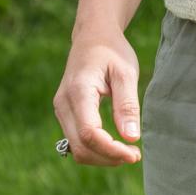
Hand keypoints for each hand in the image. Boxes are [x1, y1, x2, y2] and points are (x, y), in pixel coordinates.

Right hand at [53, 27, 142, 165]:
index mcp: (78, 91)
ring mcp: (61, 109)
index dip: (111, 150)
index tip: (134, 154)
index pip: (89, 133)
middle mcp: (63, 104)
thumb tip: (132, 139)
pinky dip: (94, 149)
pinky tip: (114, 145)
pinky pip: (75, 140)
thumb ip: (127, 105)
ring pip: (76, 148)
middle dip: (107, 157)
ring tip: (127, 152)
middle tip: (134, 155)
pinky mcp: (65, 113)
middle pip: (80, 147)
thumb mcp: (126, 73)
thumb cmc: (112, 52)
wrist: (93, 36)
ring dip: (101, 156)